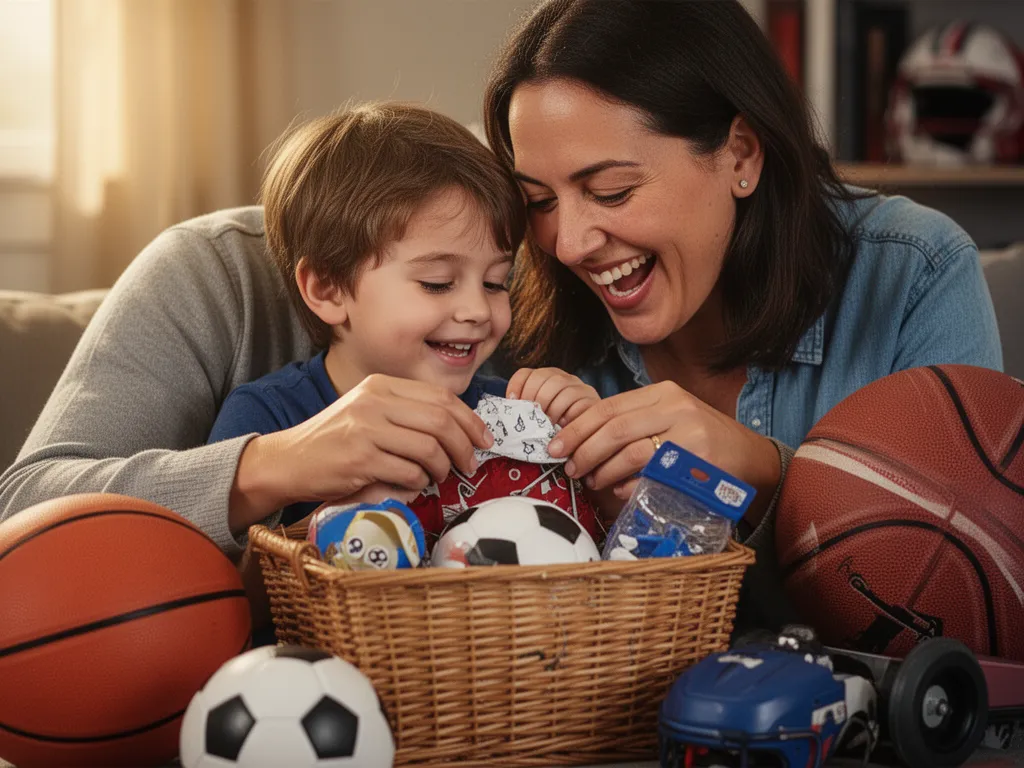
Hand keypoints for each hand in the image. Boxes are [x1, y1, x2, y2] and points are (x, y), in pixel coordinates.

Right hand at [229, 374, 492, 530]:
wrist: (287, 461)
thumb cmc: (333, 441)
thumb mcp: (367, 412)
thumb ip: (405, 413)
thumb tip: (456, 428)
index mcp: (380, 386)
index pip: (440, 397)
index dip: (469, 419)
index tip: (483, 438)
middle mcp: (374, 402)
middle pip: (441, 420)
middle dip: (464, 445)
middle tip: (470, 464)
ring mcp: (366, 430)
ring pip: (429, 447)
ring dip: (443, 468)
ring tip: (440, 477)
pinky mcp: (360, 460)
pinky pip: (408, 472)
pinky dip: (419, 483)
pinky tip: (414, 485)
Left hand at [507, 367, 599, 426]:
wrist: (588, 441)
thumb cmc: (560, 433)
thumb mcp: (539, 419)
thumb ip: (526, 411)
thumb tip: (508, 411)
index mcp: (548, 379)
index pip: (526, 373)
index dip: (517, 386)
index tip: (513, 402)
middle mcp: (565, 379)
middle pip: (544, 377)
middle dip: (533, 397)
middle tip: (532, 417)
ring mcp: (581, 388)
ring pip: (561, 386)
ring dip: (550, 408)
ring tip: (547, 424)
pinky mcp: (593, 401)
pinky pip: (577, 402)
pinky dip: (566, 415)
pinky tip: (562, 426)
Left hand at [546, 381, 780, 527]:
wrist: (750, 457)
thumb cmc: (700, 441)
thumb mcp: (668, 418)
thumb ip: (632, 422)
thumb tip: (579, 439)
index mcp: (661, 392)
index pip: (607, 406)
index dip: (576, 427)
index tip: (556, 446)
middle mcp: (674, 406)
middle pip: (613, 427)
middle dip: (583, 450)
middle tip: (569, 468)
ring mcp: (688, 432)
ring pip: (629, 450)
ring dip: (602, 470)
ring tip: (591, 481)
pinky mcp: (697, 459)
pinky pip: (652, 473)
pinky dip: (629, 483)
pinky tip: (619, 490)